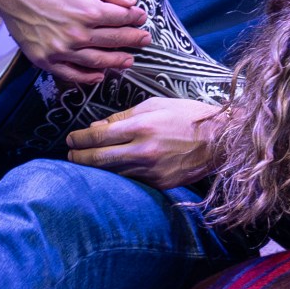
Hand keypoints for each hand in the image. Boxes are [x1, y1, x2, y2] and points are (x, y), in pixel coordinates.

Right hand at [0, 0, 144, 86]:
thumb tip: (130, 1)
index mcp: (88, 10)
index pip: (121, 18)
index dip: (134, 18)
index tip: (141, 17)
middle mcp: (76, 33)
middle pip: (113, 40)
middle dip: (133, 40)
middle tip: (145, 40)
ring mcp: (60, 50)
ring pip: (97, 61)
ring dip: (116, 61)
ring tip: (129, 60)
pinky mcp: (44, 59)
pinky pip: (70, 74)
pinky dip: (87, 78)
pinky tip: (99, 76)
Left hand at [67, 97, 221, 187]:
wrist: (220, 139)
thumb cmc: (187, 115)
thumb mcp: (155, 104)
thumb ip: (124, 116)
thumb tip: (97, 127)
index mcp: (142, 127)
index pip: (98, 136)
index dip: (79, 139)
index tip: (70, 138)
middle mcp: (144, 151)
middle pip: (98, 159)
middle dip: (78, 157)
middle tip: (69, 153)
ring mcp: (151, 170)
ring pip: (112, 172)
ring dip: (95, 167)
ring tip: (85, 161)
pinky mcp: (159, 183)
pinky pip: (131, 180)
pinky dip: (118, 174)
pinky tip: (111, 169)